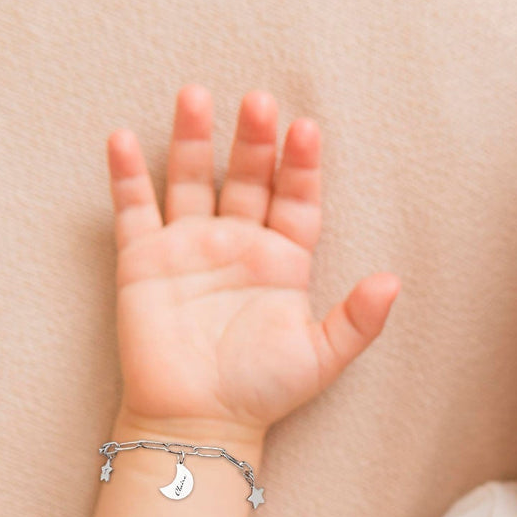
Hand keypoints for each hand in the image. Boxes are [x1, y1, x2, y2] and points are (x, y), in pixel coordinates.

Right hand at [106, 85, 400, 437]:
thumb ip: (358, 320)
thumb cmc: (263, 390)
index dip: (302, 166)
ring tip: (196, 95)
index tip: (306, 130)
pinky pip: (134, 209)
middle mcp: (239, 245)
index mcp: (284, 261)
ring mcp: (190, 248)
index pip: (297, 200)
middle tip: (260, 101)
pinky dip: (127, 175)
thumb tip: (394, 281)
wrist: (199, 420)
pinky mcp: (144, 260)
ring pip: (191, 179)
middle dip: (254, 140)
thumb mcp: (321, 357)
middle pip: (248, 178)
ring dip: (192, 138)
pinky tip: (123, 138)